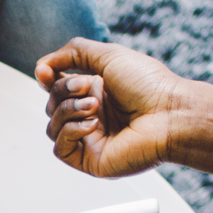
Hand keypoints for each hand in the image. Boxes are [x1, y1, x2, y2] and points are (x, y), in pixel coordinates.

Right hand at [35, 40, 185, 177]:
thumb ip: (74, 52)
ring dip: (68, 110)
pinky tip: (92, 123)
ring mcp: (91, 139)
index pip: (57, 87)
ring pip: (52, 127)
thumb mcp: (108, 55)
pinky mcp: (91, 160)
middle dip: (63, 92)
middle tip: (87, 87)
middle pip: (52, 105)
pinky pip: (60, 148)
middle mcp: (92, 115)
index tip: (45, 71)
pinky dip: (70, 131)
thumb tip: (42, 66)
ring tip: (94, 105)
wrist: (171, 114)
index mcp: (97, 91)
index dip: (48, 79)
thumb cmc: (150, 86)